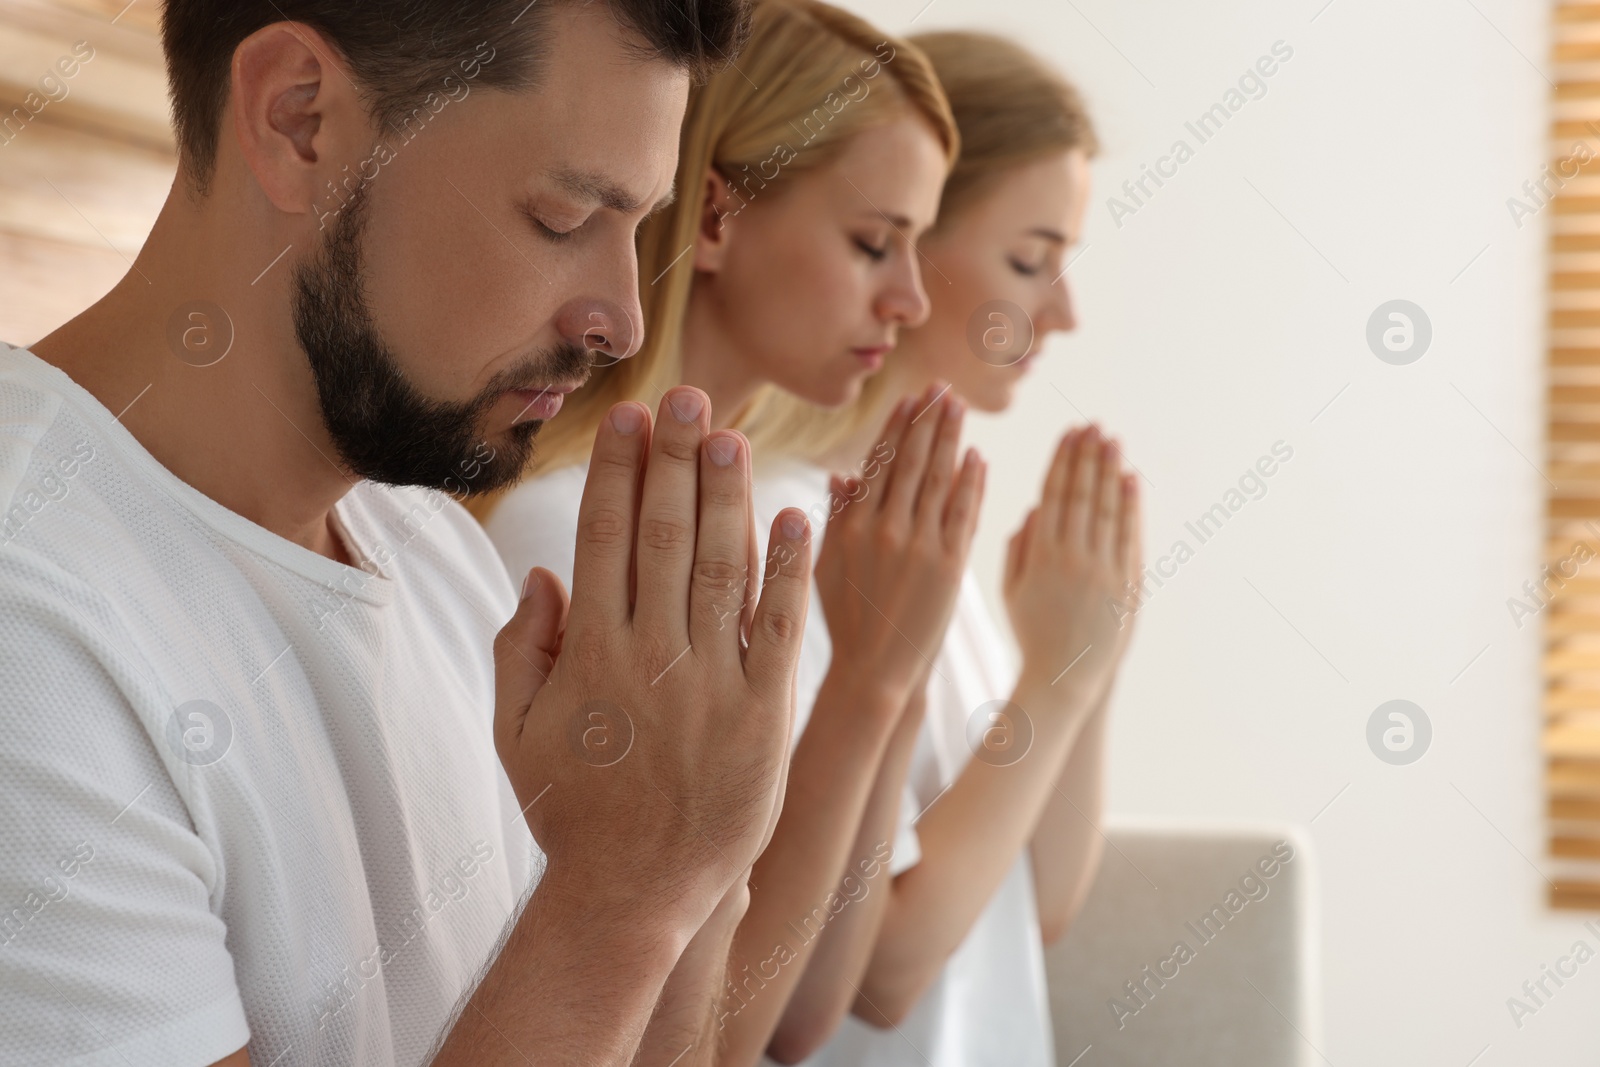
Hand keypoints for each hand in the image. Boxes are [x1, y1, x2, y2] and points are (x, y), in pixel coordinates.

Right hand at [491, 388, 811, 927]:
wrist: (635, 892)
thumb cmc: (572, 811)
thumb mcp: (516, 732)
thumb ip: (521, 648)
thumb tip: (541, 573)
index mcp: (589, 651)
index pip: (605, 538)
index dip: (619, 472)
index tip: (632, 420)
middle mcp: (650, 654)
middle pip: (666, 535)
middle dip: (676, 459)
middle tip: (690, 396)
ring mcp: (711, 682)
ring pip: (723, 566)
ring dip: (730, 493)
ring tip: (734, 435)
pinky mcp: (764, 711)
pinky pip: (779, 626)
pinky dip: (788, 570)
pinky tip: (796, 516)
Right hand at [814, 384, 985, 705]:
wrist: (874, 670)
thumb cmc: (849, 620)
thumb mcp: (827, 566)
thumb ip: (836, 518)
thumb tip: (840, 474)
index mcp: (851, 525)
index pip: (878, 463)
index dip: (896, 428)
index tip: (910, 398)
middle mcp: (884, 529)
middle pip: (910, 461)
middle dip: (927, 420)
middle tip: (942, 388)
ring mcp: (918, 545)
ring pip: (937, 479)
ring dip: (950, 438)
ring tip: (960, 407)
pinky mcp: (948, 565)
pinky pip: (962, 513)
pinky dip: (970, 483)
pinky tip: (977, 457)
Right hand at [1004, 425, 1141, 703]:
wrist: (1064, 678)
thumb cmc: (1033, 635)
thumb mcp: (1011, 592)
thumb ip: (1019, 549)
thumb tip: (1036, 510)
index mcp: (1039, 555)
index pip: (1054, 495)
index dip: (1062, 461)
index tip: (1068, 433)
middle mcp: (1071, 557)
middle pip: (1082, 494)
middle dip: (1087, 456)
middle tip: (1093, 425)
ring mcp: (1102, 570)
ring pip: (1108, 509)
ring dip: (1110, 471)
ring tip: (1112, 441)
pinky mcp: (1126, 585)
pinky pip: (1129, 536)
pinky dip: (1132, 506)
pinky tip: (1131, 480)